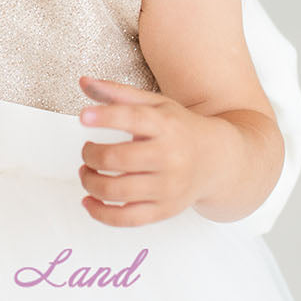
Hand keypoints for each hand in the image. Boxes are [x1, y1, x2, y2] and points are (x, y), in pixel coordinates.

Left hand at [77, 75, 213, 226]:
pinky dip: (101, 213)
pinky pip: (127, 218)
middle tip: (87, 151)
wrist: (217, 160)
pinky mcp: (165, 210)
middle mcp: (170, 157)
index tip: (83, 117)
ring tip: (87, 172)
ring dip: (91, 182)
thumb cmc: (179, 129)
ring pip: (118, 191)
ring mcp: (168, 187)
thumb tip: (83, 81)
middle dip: (91, 155)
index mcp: (167, 125)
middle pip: (120, 159)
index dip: (105, 117)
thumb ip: (118, 93)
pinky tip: (88, 201)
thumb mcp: (155, 105)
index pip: (133, 118)